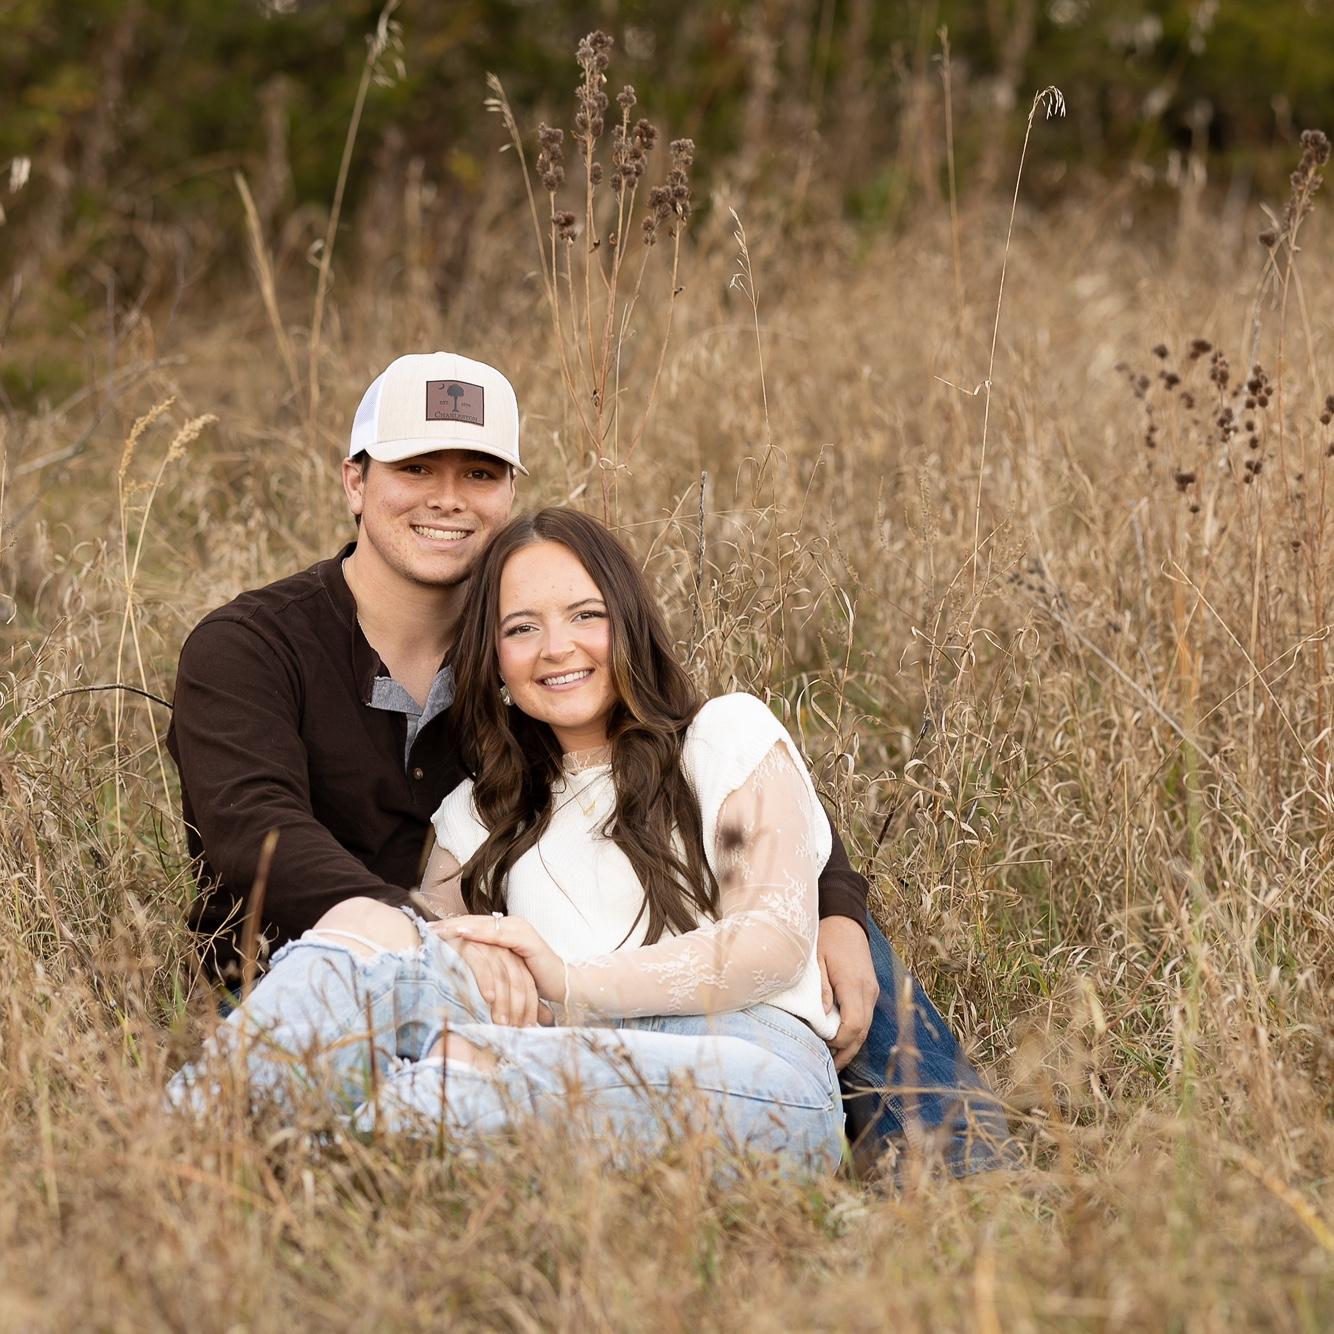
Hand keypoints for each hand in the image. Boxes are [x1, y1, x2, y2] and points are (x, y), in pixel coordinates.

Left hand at [432, 915, 566, 1005]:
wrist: (564, 986)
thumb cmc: (533, 982)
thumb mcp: (504, 972)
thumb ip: (487, 965)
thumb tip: (460, 971)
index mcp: (505, 930)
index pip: (472, 925)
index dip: (449, 927)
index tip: (425, 931)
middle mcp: (511, 925)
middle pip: (473, 921)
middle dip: (448, 925)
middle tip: (424, 927)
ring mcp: (519, 929)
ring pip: (482, 925)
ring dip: (457, 926)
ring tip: (436, 929)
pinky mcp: (526, 939)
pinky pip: (498, 935)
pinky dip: (478, 933)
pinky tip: (460, 932)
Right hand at [450, 937, 540, 1026]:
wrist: (434, 947)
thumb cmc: (462, 971)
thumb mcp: (492, 984)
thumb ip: (516, 998)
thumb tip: (546, 1019)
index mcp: (511, 957)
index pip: (527, 983)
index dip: (530, 1006)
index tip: (530, 1027)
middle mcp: (502, 950)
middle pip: (519, 981)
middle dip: (519, 1008)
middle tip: (517, 1030)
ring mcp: (486, 946)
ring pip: (502, 975)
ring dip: (503, 1002)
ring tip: (502, 1023)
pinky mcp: (469, 945)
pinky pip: (482, 964)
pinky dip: (486, 981)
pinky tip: (488, 998)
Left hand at [818, 915, 878, 1070]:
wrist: (846, 920)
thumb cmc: (826, 938)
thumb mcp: (816, 960)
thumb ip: (821, 989)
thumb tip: (823, 1018)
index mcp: (853, 984)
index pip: (853, 1025)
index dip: (838, 1041)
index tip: (820, 1044)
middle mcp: (868, 991)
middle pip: (862, 1032)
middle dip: (846, 1052)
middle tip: (827, 1068)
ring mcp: (873, 991)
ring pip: (866, 1028)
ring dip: (852, 1045)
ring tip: (833, 1061)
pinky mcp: (871, 990)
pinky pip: (866, 1017)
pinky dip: (855, 1032)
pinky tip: (842, 1040)